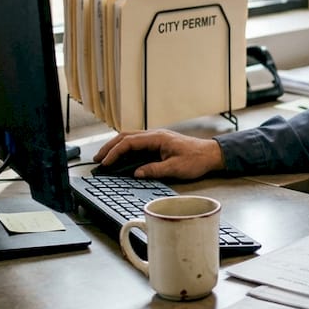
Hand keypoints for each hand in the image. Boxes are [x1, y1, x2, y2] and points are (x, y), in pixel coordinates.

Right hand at [92, 129, 224, 179]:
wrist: (211, 154)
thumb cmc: (196, 159)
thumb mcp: (175, 168)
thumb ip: (154, 170)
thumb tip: (136, 173)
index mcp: (157, 138)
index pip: (129, 142)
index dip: (115, 152)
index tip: (105, 162)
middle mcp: (155, 135)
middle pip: (126, 137)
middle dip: (110, 147)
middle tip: (97, 159)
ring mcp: (156, 138)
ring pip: (130, 138)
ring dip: (116, 147)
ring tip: (105, 157)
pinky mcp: (159, 143)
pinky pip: (138, 143)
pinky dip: (126, 148)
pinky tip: (121, 156)